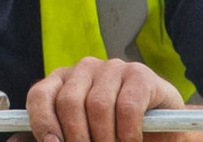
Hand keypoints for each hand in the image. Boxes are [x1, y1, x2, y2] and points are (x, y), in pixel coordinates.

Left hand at [25, 57, 186, 141]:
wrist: (162, 136)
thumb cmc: (113, 137)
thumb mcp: (78, 139)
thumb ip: (49, 139)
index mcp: (62, 83)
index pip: (40, 95)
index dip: (42, 122)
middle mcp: (84, 69)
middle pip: (69, 102)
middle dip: (78, 138)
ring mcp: (113, 68)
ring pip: (98, 105)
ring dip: (105, 139)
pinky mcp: (141, 75)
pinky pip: (127, 106)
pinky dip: (127, 132)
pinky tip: (130, 141)